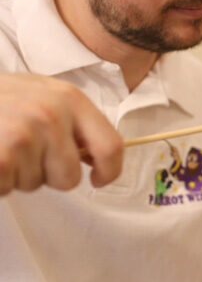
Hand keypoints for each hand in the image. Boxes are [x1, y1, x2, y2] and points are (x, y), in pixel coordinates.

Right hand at [0, 73, 122, 194]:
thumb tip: (97, 157)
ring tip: (1, 147)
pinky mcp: (1, 155)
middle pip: (69, 178)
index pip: (110, 146)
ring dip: (17, 175)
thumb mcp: (42, 94)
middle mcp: (52, 115)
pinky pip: (7, 187)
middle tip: (24, 156)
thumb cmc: (0, 98)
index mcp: (71, 99)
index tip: (98, 180)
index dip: (109, 171)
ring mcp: (23, 134)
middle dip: (48, 177)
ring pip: (34, 184)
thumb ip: (73, 122)